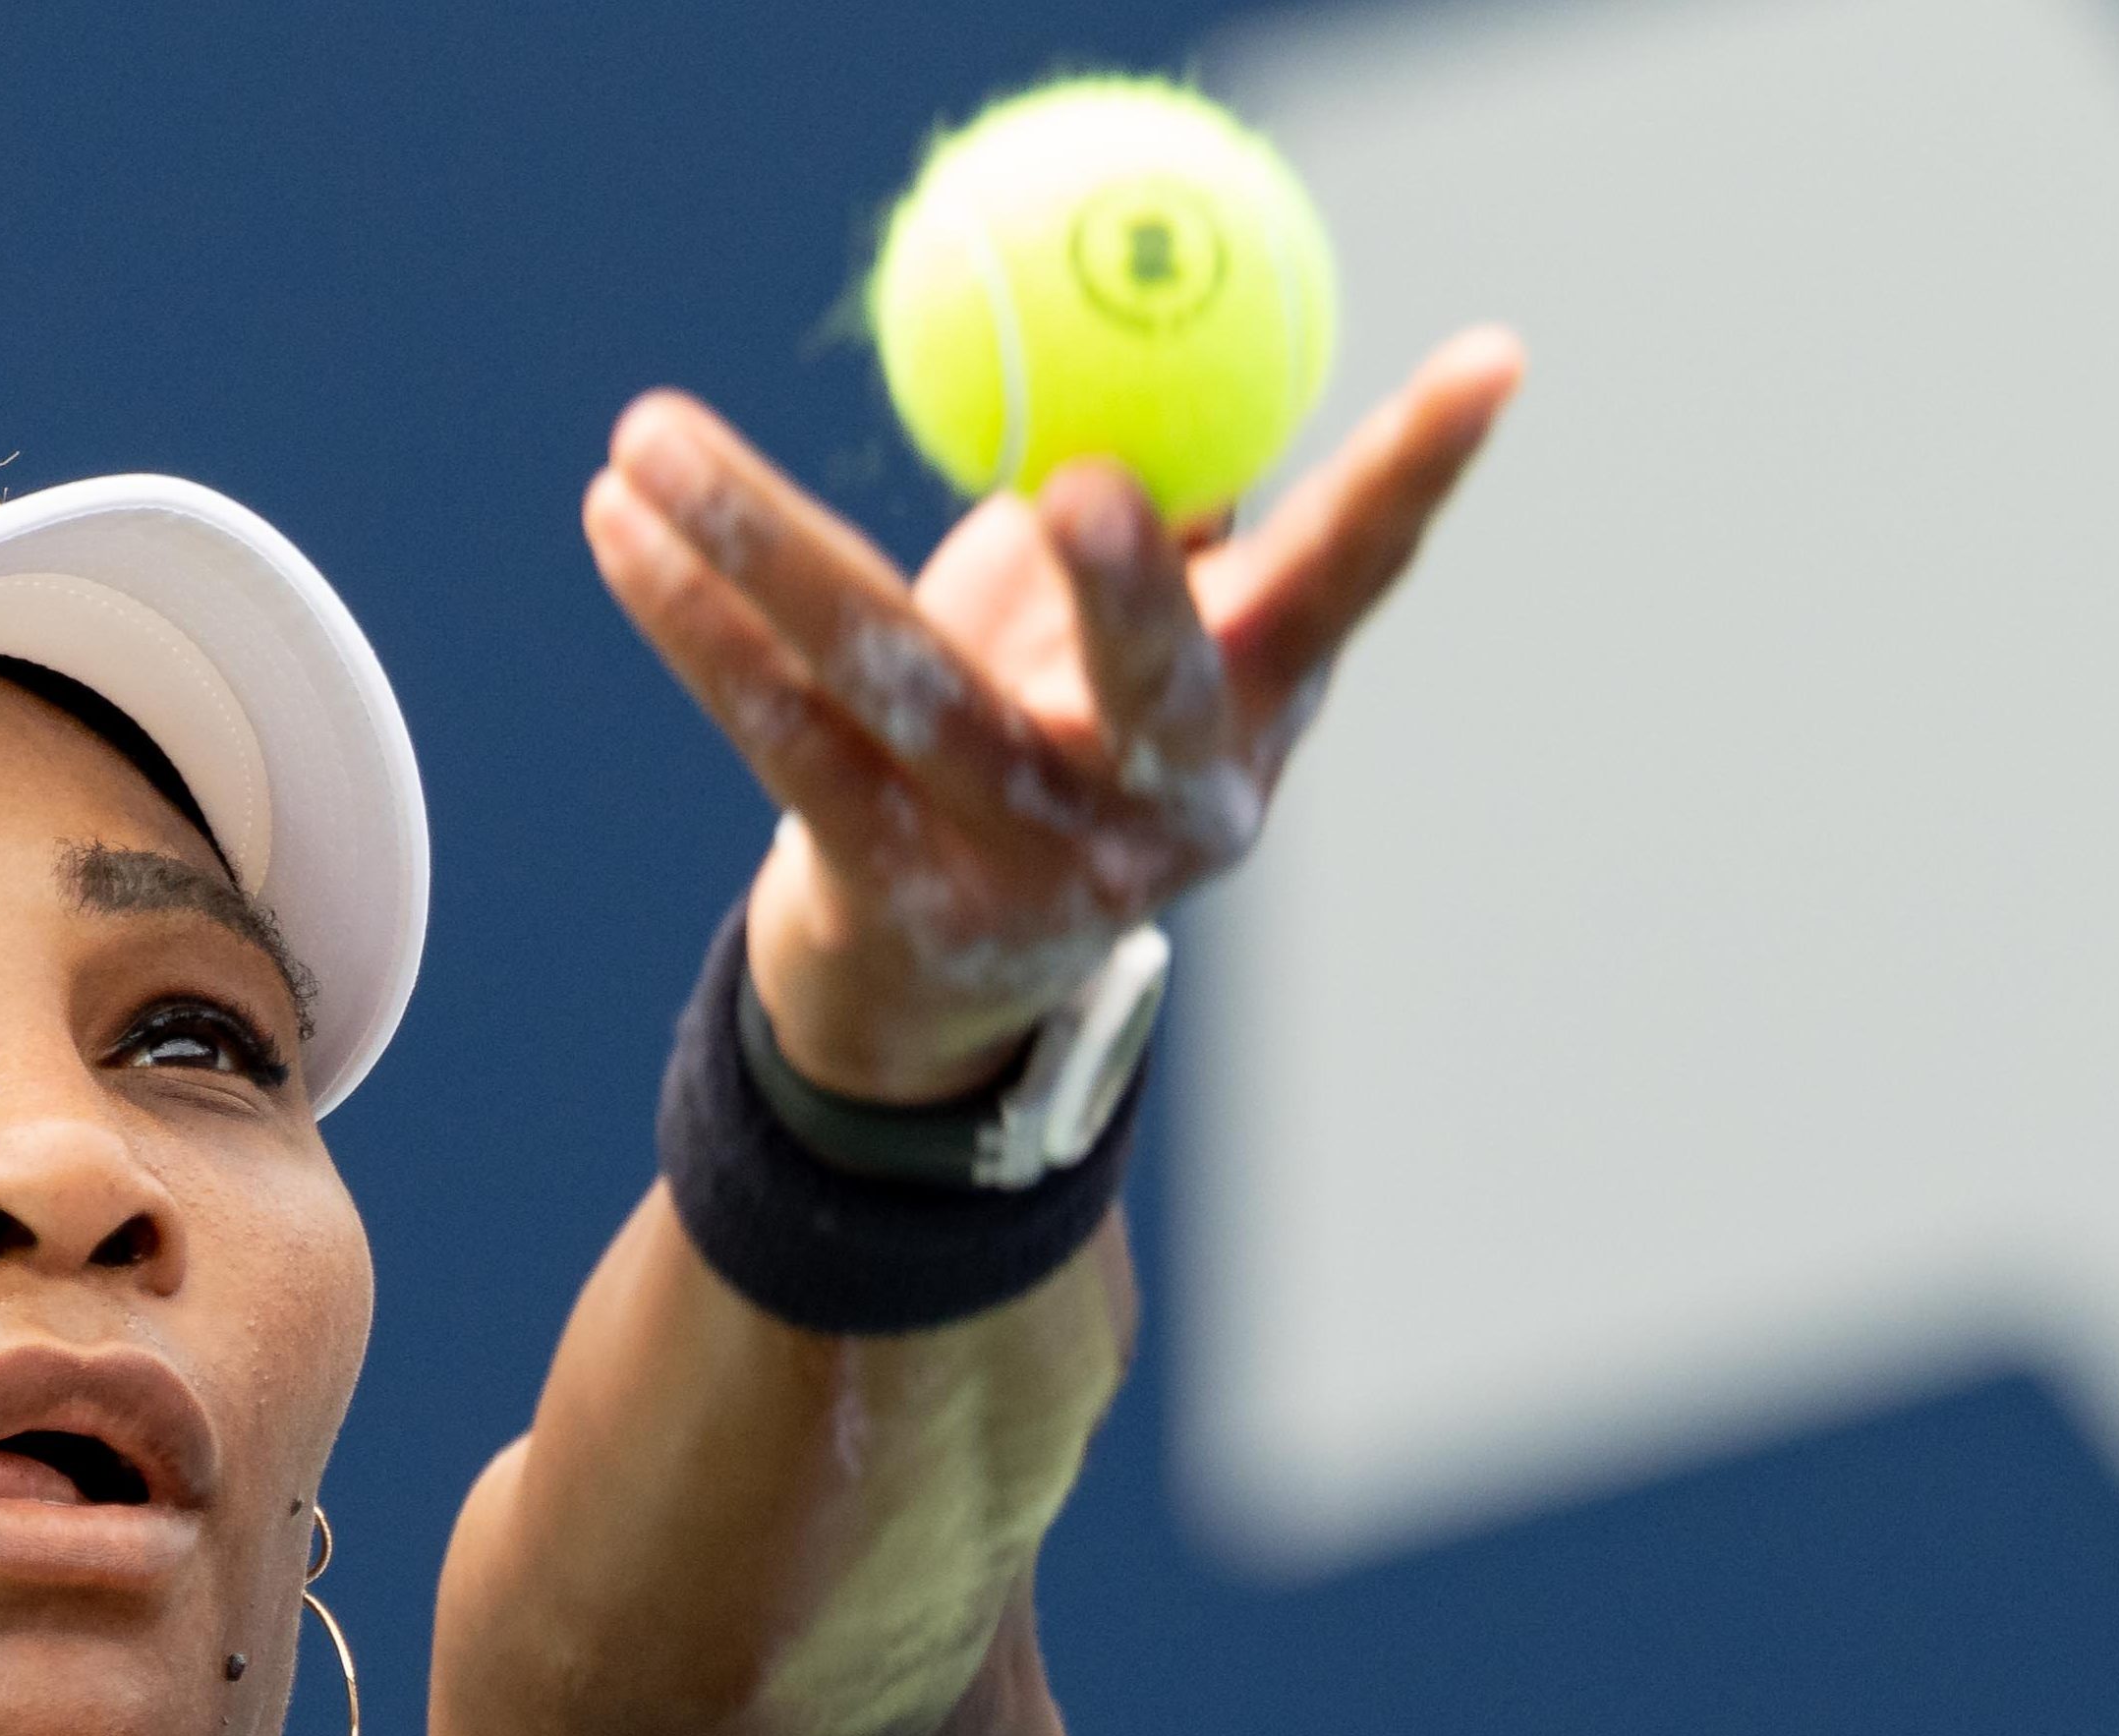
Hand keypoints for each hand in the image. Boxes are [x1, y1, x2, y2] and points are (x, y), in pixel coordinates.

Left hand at [583, 327, 1524, 1103]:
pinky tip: (622, 527)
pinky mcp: (894, 895)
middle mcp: (1161, 807)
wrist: (943, 995)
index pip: (1352, 578)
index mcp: (1248, 715)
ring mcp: (1028, 867)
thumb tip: (1152, 358)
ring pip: (894, 680)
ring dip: (757, 542)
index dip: (1420, 475)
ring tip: (649, 433)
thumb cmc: (1048, 749)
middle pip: (1149, 679)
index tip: (1496, 359)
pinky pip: (780, 735)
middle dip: (1121, 588)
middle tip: (1082, 486)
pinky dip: (692, 619)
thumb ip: (1156, 525)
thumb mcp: (1130, 659)